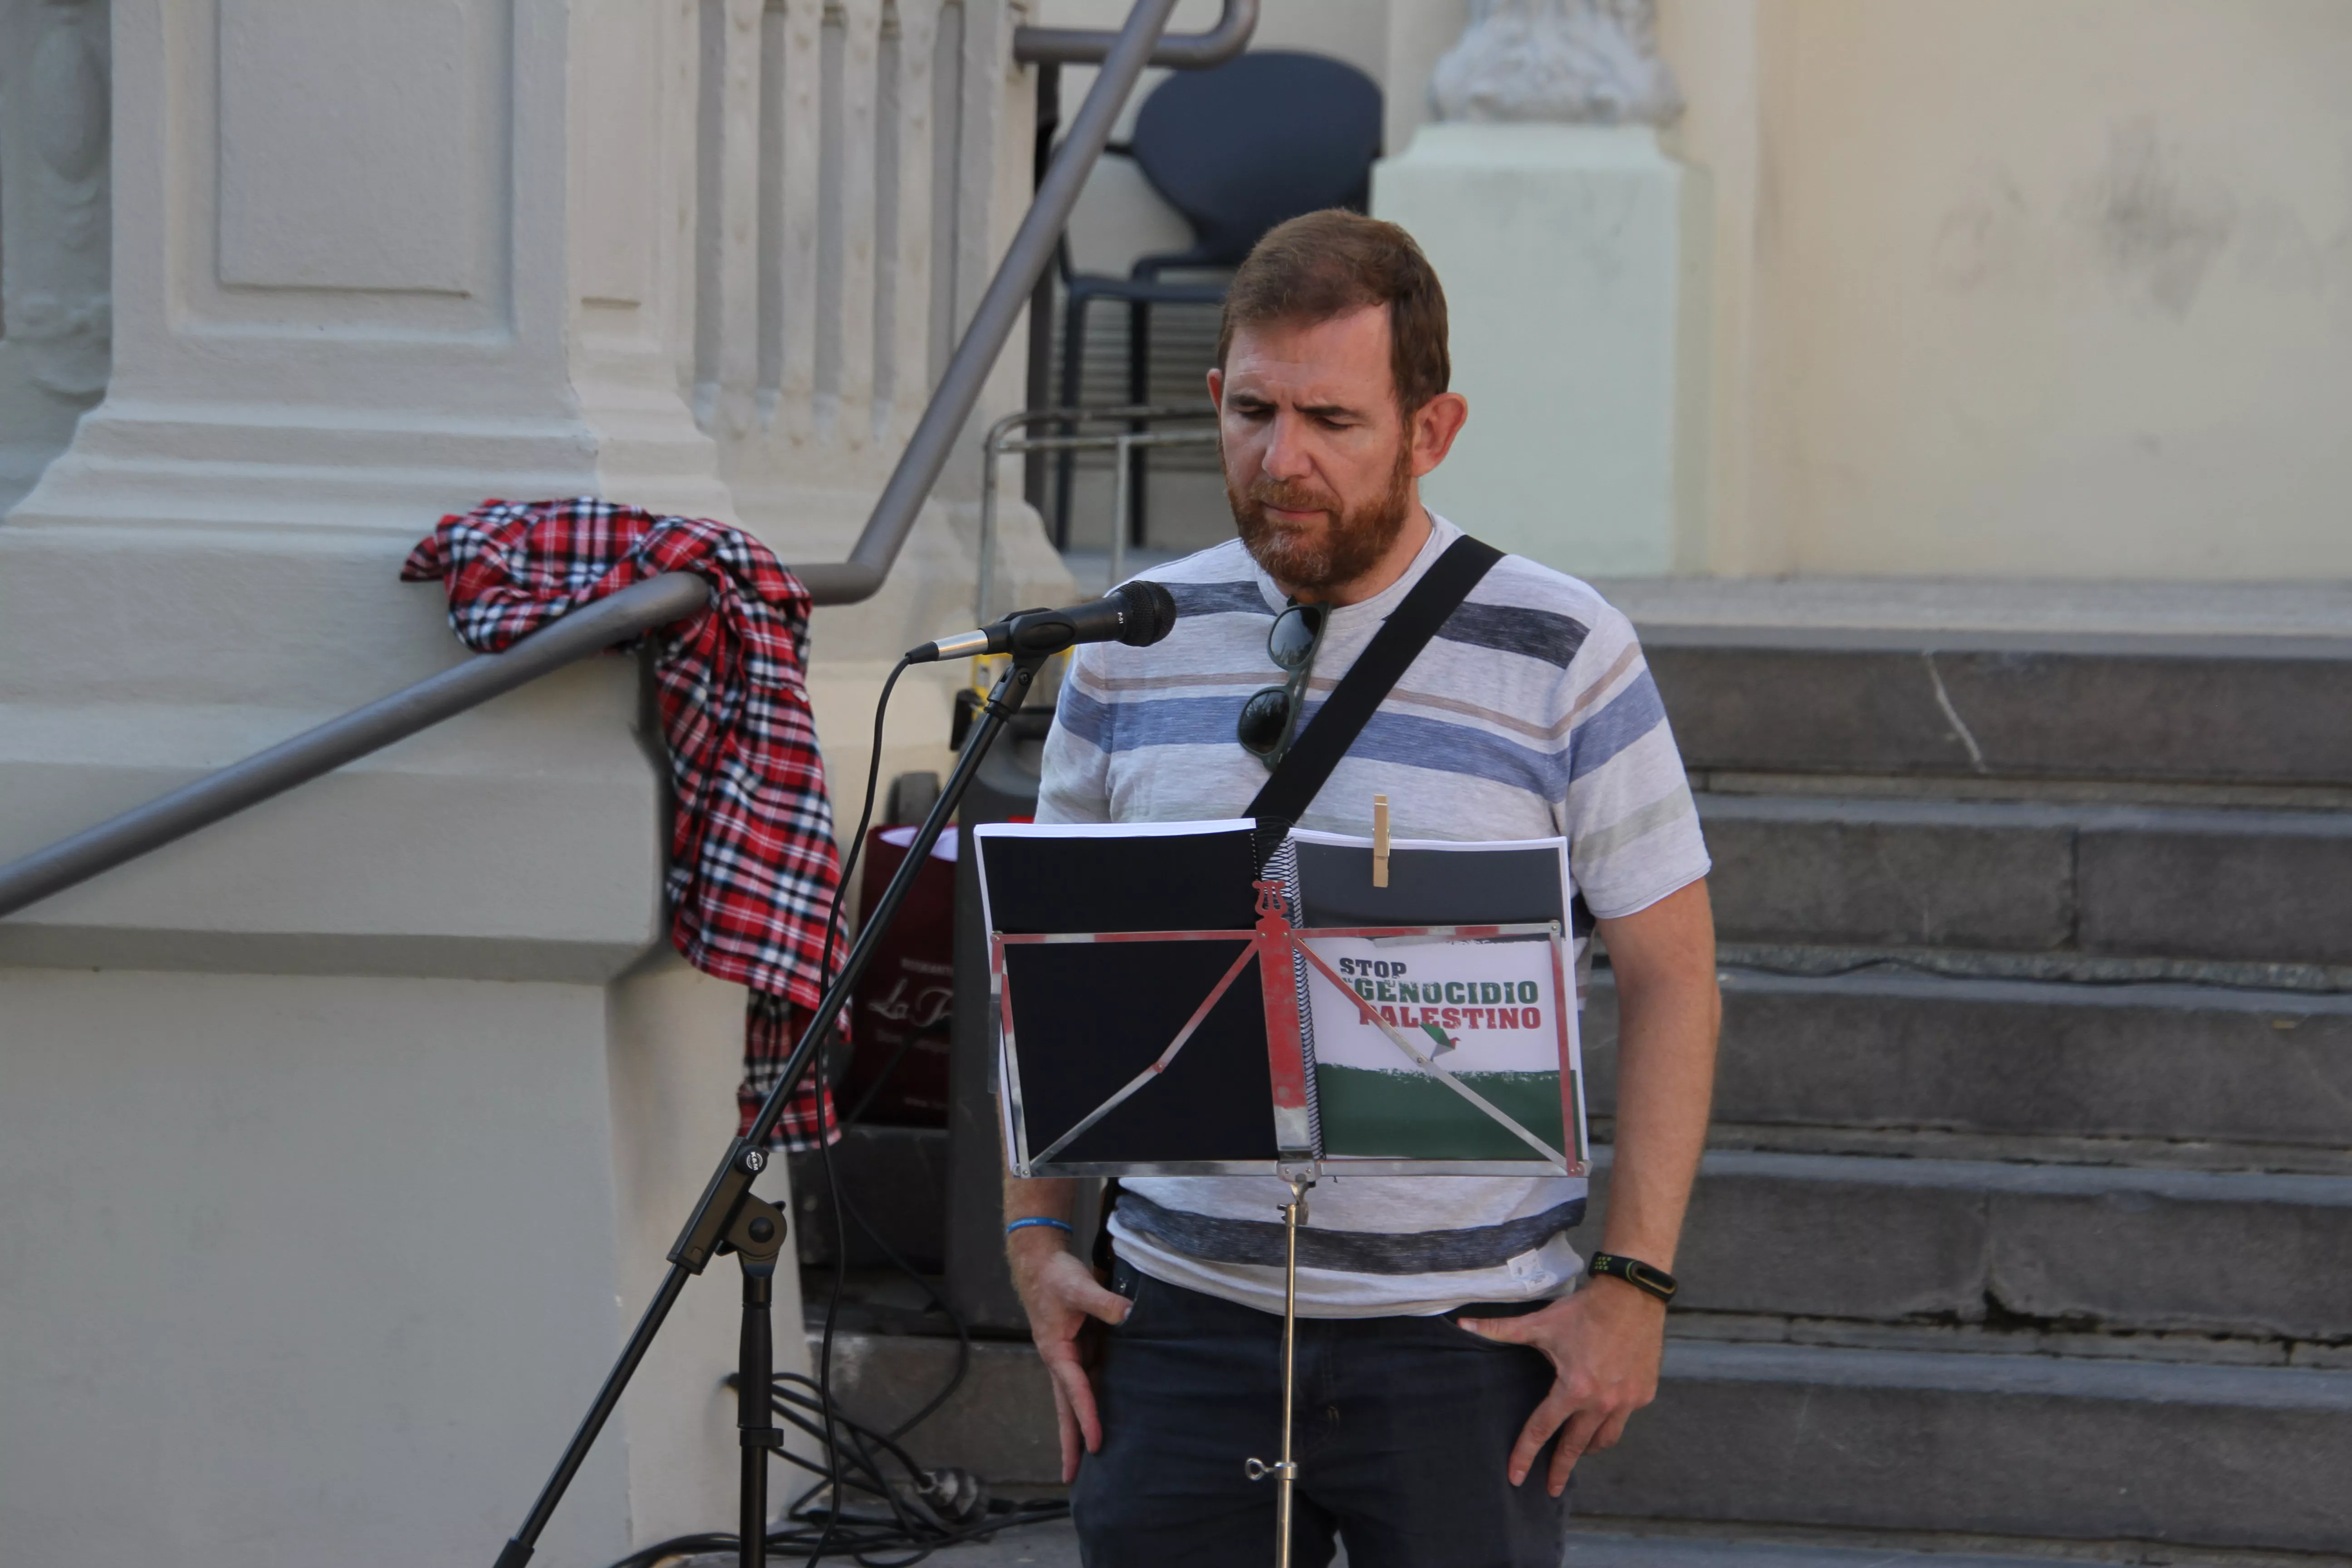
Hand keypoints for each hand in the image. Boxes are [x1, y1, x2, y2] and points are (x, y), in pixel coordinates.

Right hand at [1006, 1230, 1130, 1482]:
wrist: (1039, 1263)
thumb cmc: (1056, 1275)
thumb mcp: (1078, 1284)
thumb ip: (1103, 1301)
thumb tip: (1129, 1314)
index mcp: (1056, 1351)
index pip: (1074, 1390)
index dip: (1087, 1417)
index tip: (1097, 1444)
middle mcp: (1060, 1360)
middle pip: (1065, 1408)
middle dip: (1069, 1442)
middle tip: (1071, 1478)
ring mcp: (1068, 1357)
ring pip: (1074, 1399)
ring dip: (1078, 1428)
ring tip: (1086, 1462)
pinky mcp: (1078, 1350)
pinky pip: (1085, 1383)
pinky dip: (1090, 1404)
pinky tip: (1099, 1420)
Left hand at [1457, 1277, 1665, 1495]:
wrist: (1631, 1295)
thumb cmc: (1583, 1310)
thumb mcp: (1540, 1323)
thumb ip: (1500, 1330)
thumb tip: (1463, 1326)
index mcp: (1574, 1389)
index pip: (1542, 1430)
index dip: (1525, 1454)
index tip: (1516, 1477)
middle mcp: (1602, 1402)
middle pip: (1575, 1446)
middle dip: (1561, 1470)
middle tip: (1552, 1489)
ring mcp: (1627, 1401)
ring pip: (1604, 1439)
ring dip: (1588, 1448)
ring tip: (1577, 1452)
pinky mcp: (1644, 1394)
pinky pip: (1624, 1419)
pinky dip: (1610, 1421)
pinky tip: (1603, 1417)